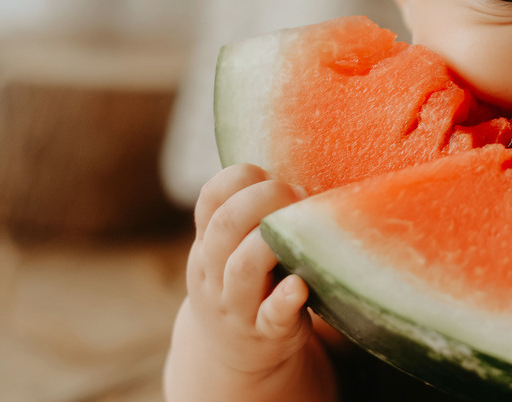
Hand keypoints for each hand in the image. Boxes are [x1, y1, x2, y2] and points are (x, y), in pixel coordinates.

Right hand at [184, 162, 312, 376]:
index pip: (211, 196)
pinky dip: (285, 300)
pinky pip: (270, 316)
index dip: (243, 177)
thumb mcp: (234, 248)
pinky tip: (300, 286)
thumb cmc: (249, 282)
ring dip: (272, 242)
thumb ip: (252, 212)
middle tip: (297, 196)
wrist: (233, 356)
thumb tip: (302, 156)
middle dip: (264, 200)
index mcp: (209, 241)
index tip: (274, 177)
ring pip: (242, 267)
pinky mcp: (265, 332)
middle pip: (227, 223)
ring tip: (300, 233)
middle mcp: (214, 271)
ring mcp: (236, 304)